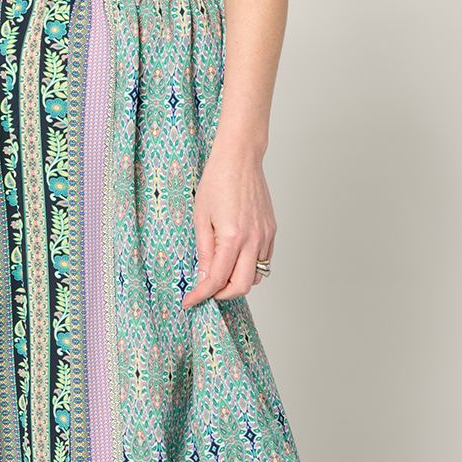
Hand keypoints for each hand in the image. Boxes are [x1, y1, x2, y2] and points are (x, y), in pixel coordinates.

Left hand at [182, 145, 274, 306]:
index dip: (202, 295)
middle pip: (242, 286)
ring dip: (238, 281)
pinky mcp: (271, 231)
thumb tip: (204, 277)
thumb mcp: (201, 217)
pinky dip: (249, 267)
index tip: (190, 301)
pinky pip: (264, 261)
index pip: (218, 280)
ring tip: (220, 273)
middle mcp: (253, 240)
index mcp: (232, 237)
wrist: (240, 159)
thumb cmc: (217, 181)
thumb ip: (204, 251)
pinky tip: (235, 258)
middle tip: (206, 290)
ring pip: (256, 276)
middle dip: (222, 294)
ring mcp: (265, 236)